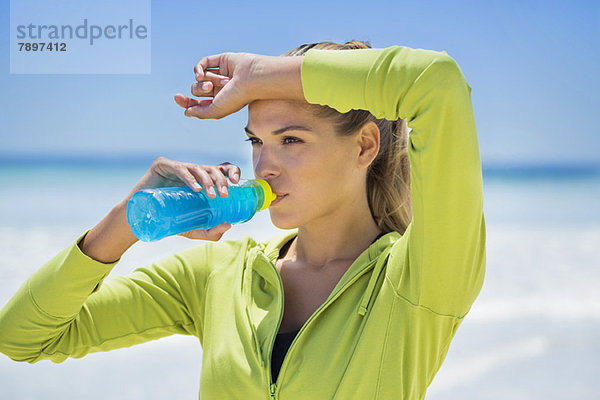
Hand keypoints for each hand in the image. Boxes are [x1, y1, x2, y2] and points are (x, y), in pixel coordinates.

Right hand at [126, 156, 240, 240]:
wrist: (142, 220)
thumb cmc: (169, 221)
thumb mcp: (194, 229)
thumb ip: (210, 231)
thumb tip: (228, 225)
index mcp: (203, 180)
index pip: (222, 168)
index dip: (232, 171)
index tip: (237, 183)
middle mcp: (192, 171)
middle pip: (212, 168)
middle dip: (221, 180)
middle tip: (224, 195)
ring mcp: (177, 167)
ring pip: (198, 168)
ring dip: (208, 181)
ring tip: (211, 196)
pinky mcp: (163, 166)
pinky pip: (179, 169)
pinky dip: (189, 178)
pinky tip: (195, 188)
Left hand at [174, 52, 258, 119]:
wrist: (252, 78)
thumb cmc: (237, 97)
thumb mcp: (216, 110)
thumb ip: (200, 112)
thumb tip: (186, 112)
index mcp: (219, 102)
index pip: (197, 102)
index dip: (186, 102)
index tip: (177, 98)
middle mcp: (219, 89)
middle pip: (196, 89)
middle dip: (201, 89)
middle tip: (211, 88)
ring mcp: (220, 74)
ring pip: (200, 77)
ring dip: (208, 79)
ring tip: (223, 81)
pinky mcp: (221, 61)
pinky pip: (203, 63)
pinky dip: (199, 67)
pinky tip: (200, 73)